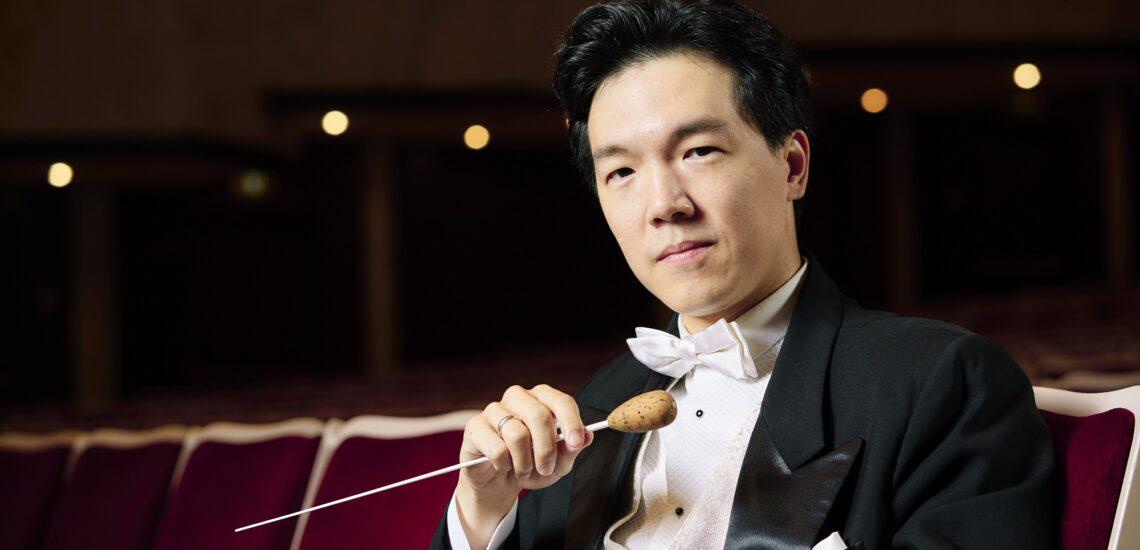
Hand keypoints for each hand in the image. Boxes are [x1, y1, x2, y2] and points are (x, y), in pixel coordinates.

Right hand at [454, 384, 593, 545]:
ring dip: (524, 462)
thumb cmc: (531, 467)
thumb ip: (571, 450)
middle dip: (546, 448)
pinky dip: (504, 465)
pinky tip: (503, 466)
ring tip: (523, 470)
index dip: (571, 421)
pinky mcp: (475, 426)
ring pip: (517, 434)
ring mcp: (494, 410)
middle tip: (546, 468)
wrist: (499, 483)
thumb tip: (588, 436)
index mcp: (541, 400)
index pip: (560, 400)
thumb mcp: (557, 464)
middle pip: (539, 414)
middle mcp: (518, 398)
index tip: (577, 442)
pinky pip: (497, 449)